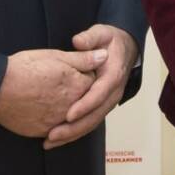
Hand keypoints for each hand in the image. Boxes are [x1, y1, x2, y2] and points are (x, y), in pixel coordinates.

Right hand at [0, 48, 102, 137]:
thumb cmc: (25, 69)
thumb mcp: (56, 56)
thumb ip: (83, 58)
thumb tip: (104, 56)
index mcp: (78, 86)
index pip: (92, 82)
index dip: (85, 75)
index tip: (76, 71)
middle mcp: (72, 107)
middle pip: (83, 102)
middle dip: (80, 94)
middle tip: (63, 85)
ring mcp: (57, 122)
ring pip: (71, 119)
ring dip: (69, 112)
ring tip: (56, 101)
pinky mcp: (42, 131)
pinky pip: (55, 130)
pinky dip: (55, 125)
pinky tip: (48, 116)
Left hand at [44, 24, 137, 149]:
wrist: (125, 49)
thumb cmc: (110, 41)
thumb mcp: (102, 33)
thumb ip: (90, 37)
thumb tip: (78, 42)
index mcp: (113, 75)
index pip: (100, 93)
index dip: (85, 105)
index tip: (68, 115)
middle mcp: (113, 92)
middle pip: (96, 115)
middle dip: (74, 128)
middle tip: (53, 135)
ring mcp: (108, 102)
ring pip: (92, 123)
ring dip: (72, 135)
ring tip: (49, 142)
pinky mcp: (101, 107)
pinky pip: (89, 123)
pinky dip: (74, 133)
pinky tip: (56, 139)